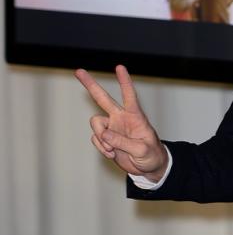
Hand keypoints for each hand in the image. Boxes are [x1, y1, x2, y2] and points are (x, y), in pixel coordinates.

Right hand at [75, 65, 168, 181]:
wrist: (148, 167)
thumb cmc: (151, 155)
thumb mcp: (142, 150)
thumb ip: (124, 142)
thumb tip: (105, 134)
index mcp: (135, 116)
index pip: (129, 96)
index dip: (125, 82)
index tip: (119, 67)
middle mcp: (121, 118)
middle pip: (103, 98)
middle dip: (90, 85)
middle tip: (78, 71)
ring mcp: (112, 128)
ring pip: (95, 123)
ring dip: (101, 138)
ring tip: (113, 150)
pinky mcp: (106, 139)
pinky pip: (96, 139)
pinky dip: (102, 148)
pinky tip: (112, 154)